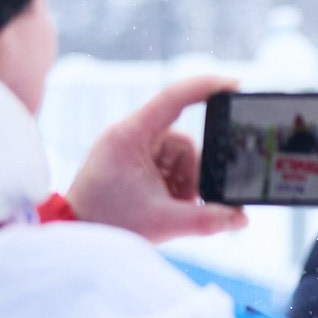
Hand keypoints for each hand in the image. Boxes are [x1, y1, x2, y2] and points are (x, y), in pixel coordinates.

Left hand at [65, 73, 247, 240]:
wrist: (75, 232)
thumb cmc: (107, 222)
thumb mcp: (165, 222)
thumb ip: (208, 219)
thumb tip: (243, 218)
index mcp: (131, 136)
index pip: (174, 99)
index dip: (207, 87)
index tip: (235, 86)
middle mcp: (131, 135)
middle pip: (185, 142)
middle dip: (193, 174)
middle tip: (184, 199)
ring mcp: (132, 148)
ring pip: (181, 156)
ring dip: (184, 183)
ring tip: (170, 206)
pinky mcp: (134, 161)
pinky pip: (170, 165)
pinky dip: (175, 185)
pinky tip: (166, 203)